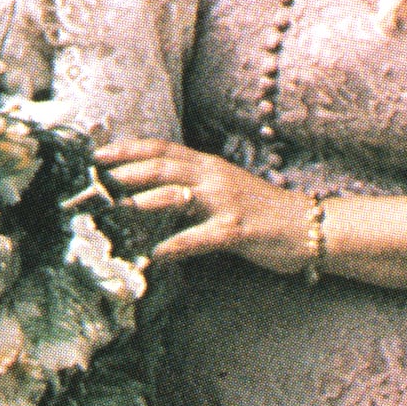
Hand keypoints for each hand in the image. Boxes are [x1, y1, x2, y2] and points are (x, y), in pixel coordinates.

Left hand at [99, 136, 313, 278]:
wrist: (308, 225)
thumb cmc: (261, 210)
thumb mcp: (223, 188)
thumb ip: (192, 186)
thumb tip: (153, 192)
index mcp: (208, 166)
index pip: (163, 150)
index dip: (129, 149)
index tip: (98, 154)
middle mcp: (214, 178)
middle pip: (164, 167)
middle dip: (128, 169)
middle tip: (99, 178)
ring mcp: (225, 203)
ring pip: (178, 194)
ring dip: (146, 200)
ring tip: (119, 207)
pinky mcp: (236, 230)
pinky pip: (200, 237)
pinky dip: (175, 246)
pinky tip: (156, 256)